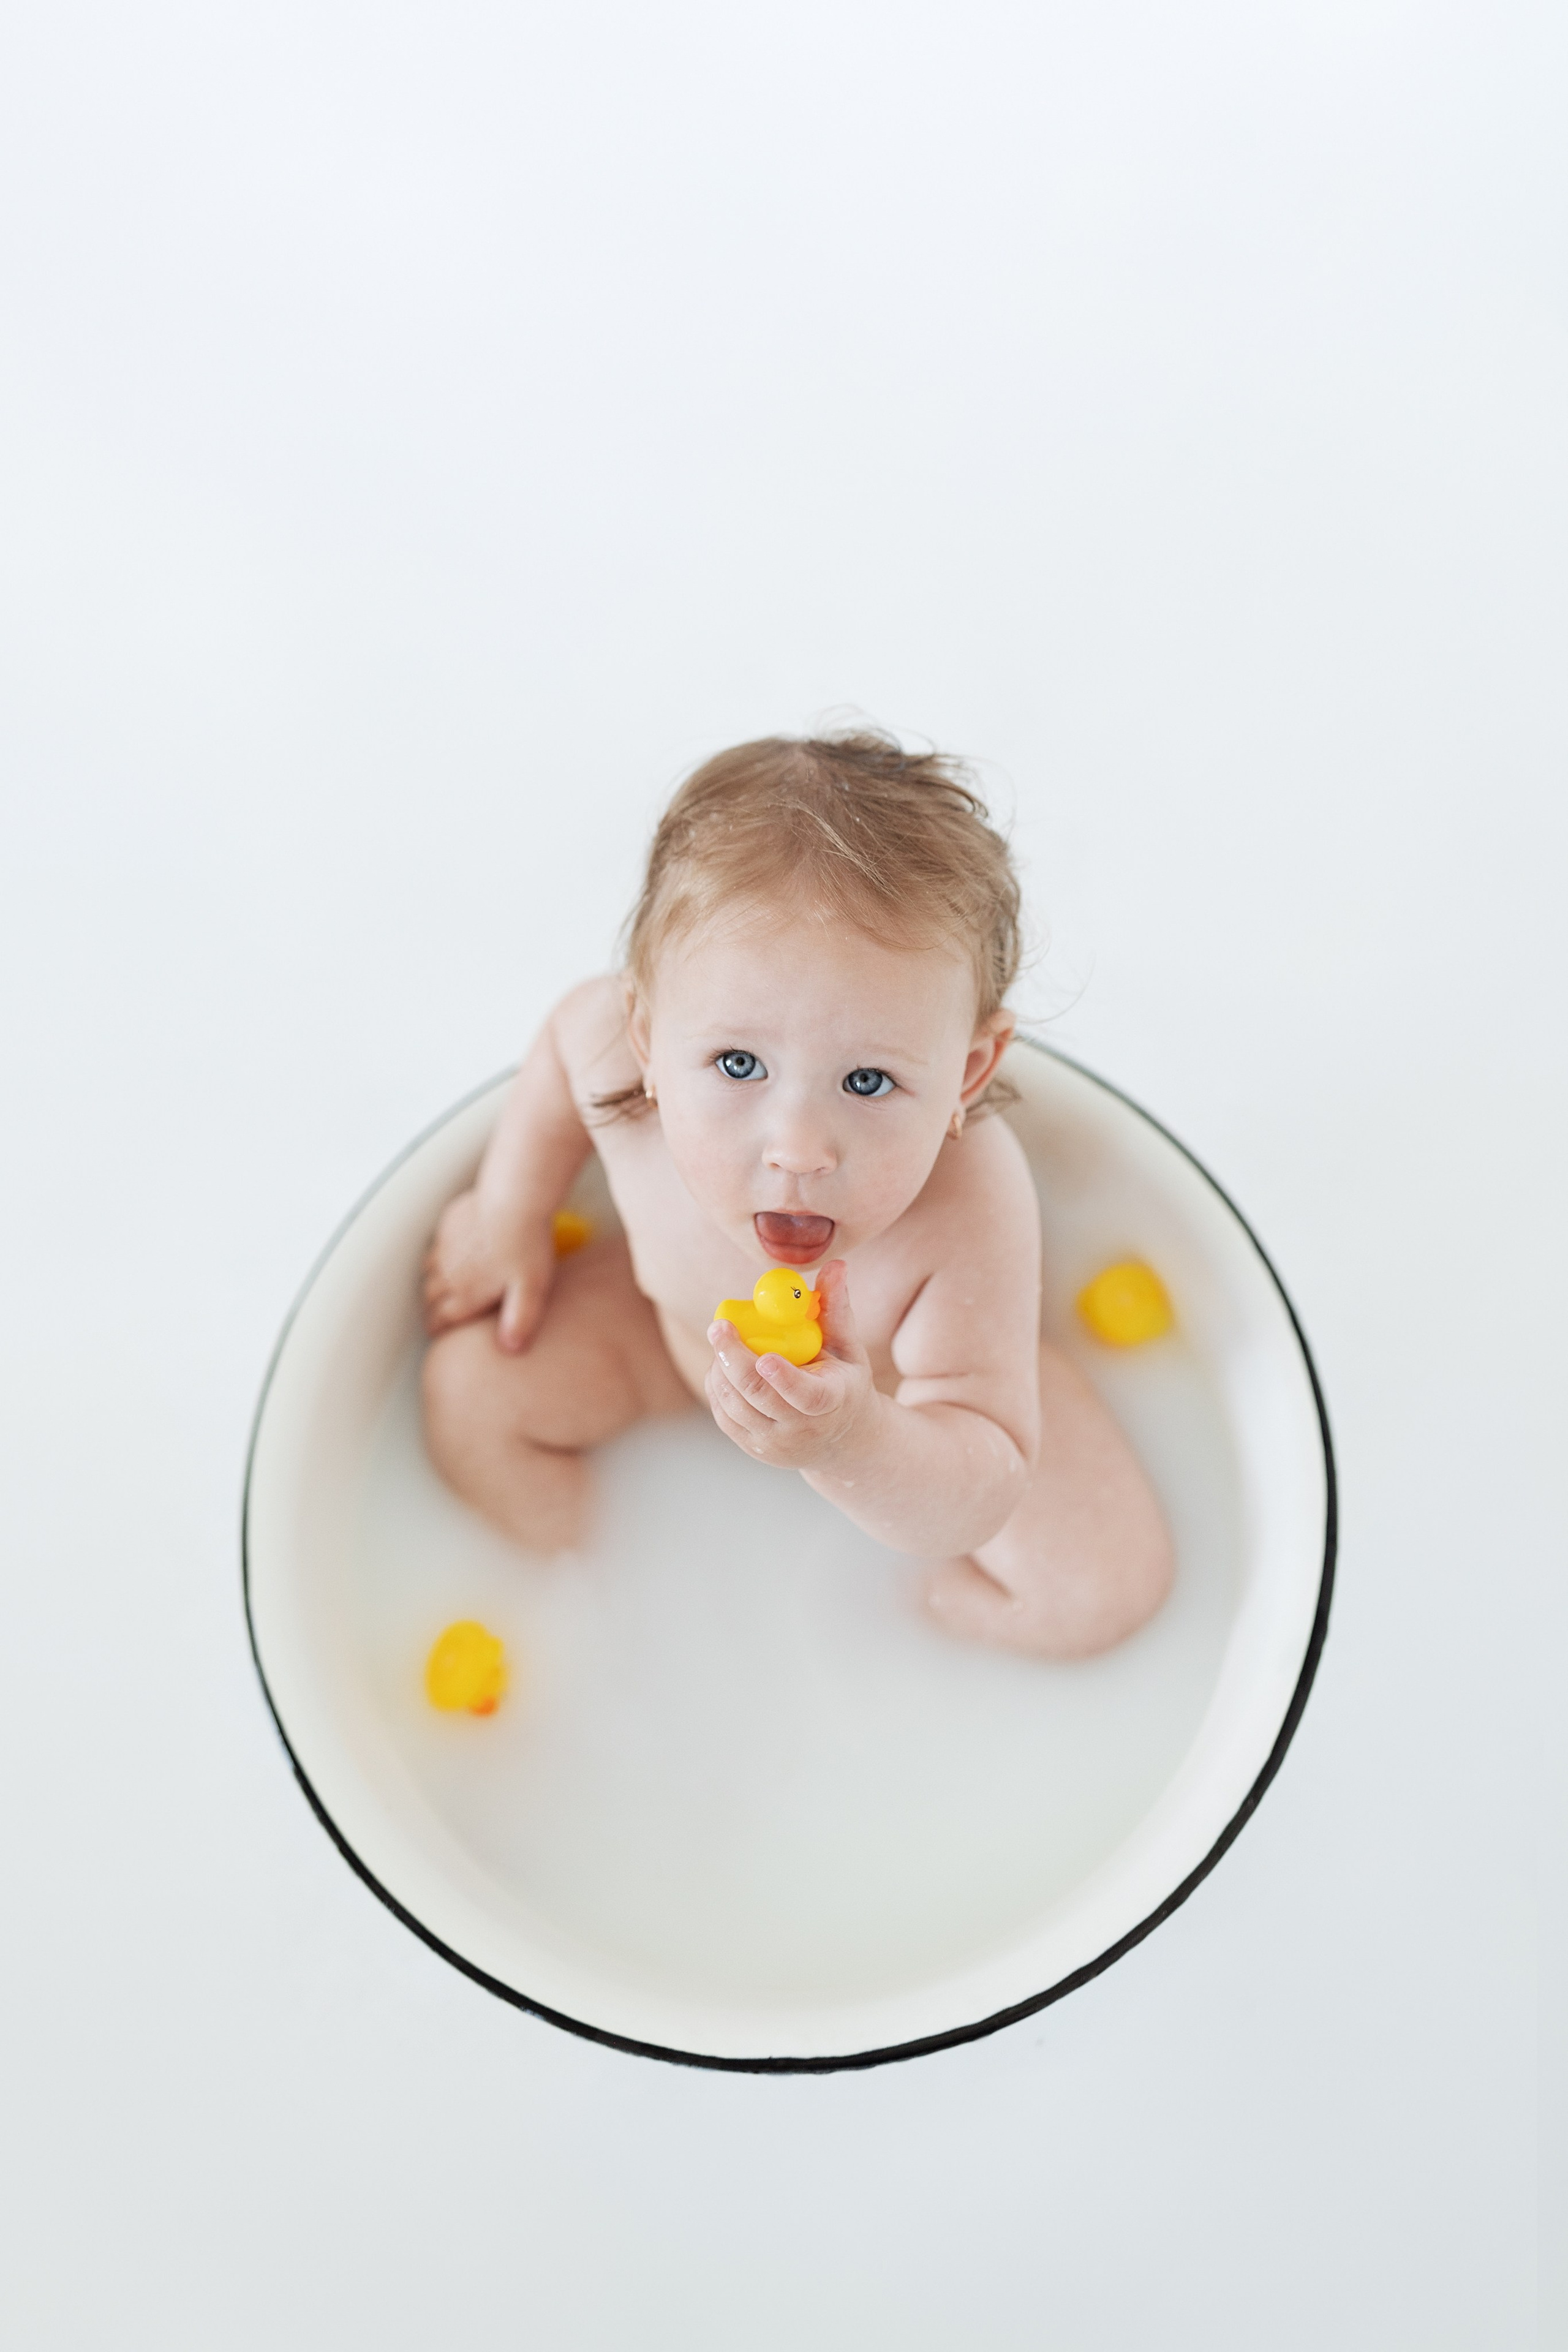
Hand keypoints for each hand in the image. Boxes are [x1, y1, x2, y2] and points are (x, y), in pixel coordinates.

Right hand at [421, 1188, 555, 1350]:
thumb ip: (519, 1320)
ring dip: (434, 1281)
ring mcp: (445, 1246)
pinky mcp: (449, 1224)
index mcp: (465, 1293)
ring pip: (428, 1271)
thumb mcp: (531, 1288)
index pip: (440, 1319)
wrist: (516, 1199)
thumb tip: (510, 1349)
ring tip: (445, 1286)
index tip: (438, 1332)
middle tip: (440, 1312)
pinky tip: (454, 1251)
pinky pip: (436, 1244)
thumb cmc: (526, 1243)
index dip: (438, 1328)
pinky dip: (440, 1253)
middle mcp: (448, 1273)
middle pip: (429, 1297)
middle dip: (433, 1307)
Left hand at [705, 1260, 879, 1469]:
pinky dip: (717, 1385)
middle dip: (734, 1359)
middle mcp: (803, 1430)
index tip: (765, 1357)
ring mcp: (775, 1443)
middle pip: (760, 1397)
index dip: (785, 1379)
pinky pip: (724, 1414)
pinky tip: (722, 1364)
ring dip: (721, 1368)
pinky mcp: (753, 1447)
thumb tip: (835, 1265)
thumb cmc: (843, 1383)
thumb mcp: (847, 1349)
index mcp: (831, 1402)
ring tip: (722, 1339)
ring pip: (735, 1405)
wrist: (841, 1439)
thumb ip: (836, 1309)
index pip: (806, 1395)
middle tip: (719, 1326)